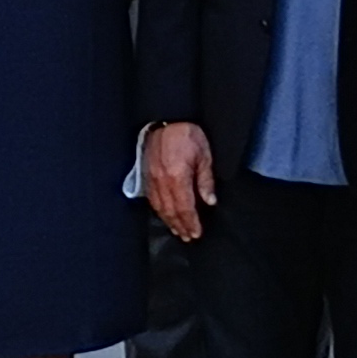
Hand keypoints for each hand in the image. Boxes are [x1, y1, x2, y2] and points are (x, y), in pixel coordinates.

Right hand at [143, 121, 215, 241]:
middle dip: (180, 226)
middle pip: (171, 210)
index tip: (196, 233)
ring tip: (177, 230)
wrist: (167, 119)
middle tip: (187, 237)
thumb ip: (205, 180)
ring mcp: (152, 178)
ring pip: (159, 206)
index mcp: (178, 176)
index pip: (185, 207)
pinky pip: (152, 198)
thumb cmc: (187, 134)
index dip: (191, 222)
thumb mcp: (204, 156)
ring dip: (169, 221)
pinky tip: (164, 215)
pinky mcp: (147, 174)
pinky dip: (158, 210)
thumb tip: (209, 201)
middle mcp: (162, 180)